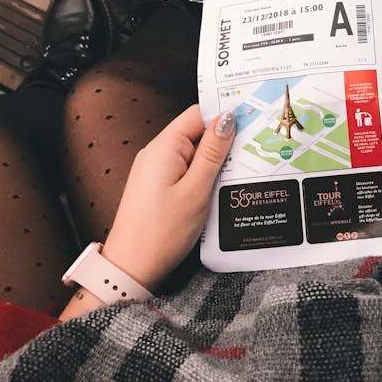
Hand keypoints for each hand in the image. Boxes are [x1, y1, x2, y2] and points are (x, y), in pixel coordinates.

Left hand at [100, 105, 235, 291]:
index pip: (197, 114)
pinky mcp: (157, 185)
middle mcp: (156, 153)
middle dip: (222, 142)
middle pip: (196, 132)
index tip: (249, 123)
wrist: (131, 267)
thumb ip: (212, 153)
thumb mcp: (196, 190)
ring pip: (193, 153)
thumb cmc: (161, 233)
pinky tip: (216, 189)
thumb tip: (226, 120)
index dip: (223, 116)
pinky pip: (185, 169)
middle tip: (249, 154)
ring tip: (236, 175)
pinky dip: (203, 175)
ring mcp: (155, 170)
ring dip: (214, 162)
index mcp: (164, 147)